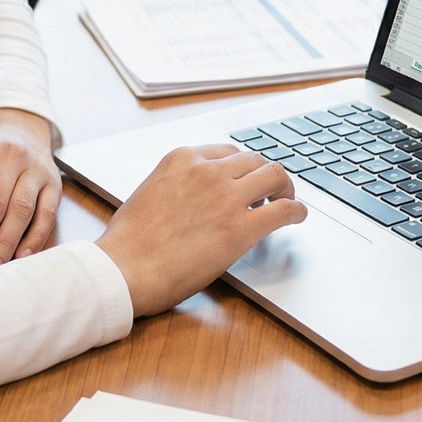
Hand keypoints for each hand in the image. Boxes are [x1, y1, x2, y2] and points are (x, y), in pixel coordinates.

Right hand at [96, 143, 306, 316]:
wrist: (124, 269)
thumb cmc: (129, 241)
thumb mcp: (150, 191)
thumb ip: (178, 184)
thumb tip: (194, 196)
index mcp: (182, 158)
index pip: (227, 152)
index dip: (241, 169)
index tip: (246, 181)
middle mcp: (207, 170)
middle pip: (254, 160)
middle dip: (264, 176)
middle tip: (271, 192)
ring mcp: (226, 197)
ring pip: (274, 175)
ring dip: (285, 188)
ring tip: (287, 201)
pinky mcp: (240, 228)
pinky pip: (284, 209)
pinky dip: (297, 210)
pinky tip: (298, 217)